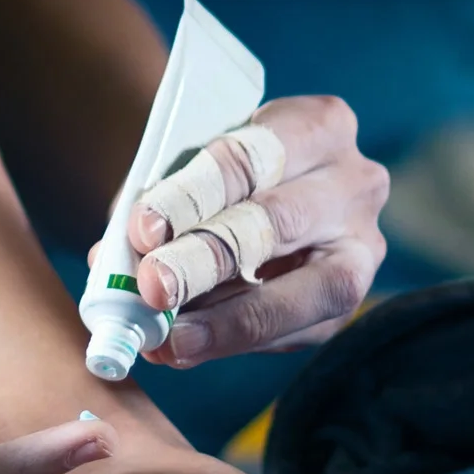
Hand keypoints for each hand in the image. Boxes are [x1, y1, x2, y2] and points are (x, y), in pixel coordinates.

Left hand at [93, 95, 388, 366]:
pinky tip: (183, 348)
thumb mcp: (193, 165)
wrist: (268, 194)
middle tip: (152, 288)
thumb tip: (111, 261)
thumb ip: (159, 203)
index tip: (142, 229)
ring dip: (224, 319)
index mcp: (319, 125)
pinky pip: (295, 330)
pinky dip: (232, 340)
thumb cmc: (223, 174)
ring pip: (303, 289)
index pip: (252, 156)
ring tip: (165, 338)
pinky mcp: (349, 301)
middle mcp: (355, 183)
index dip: (194, 194)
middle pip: (276, 222)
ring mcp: (362, 245)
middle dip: (205, 260)